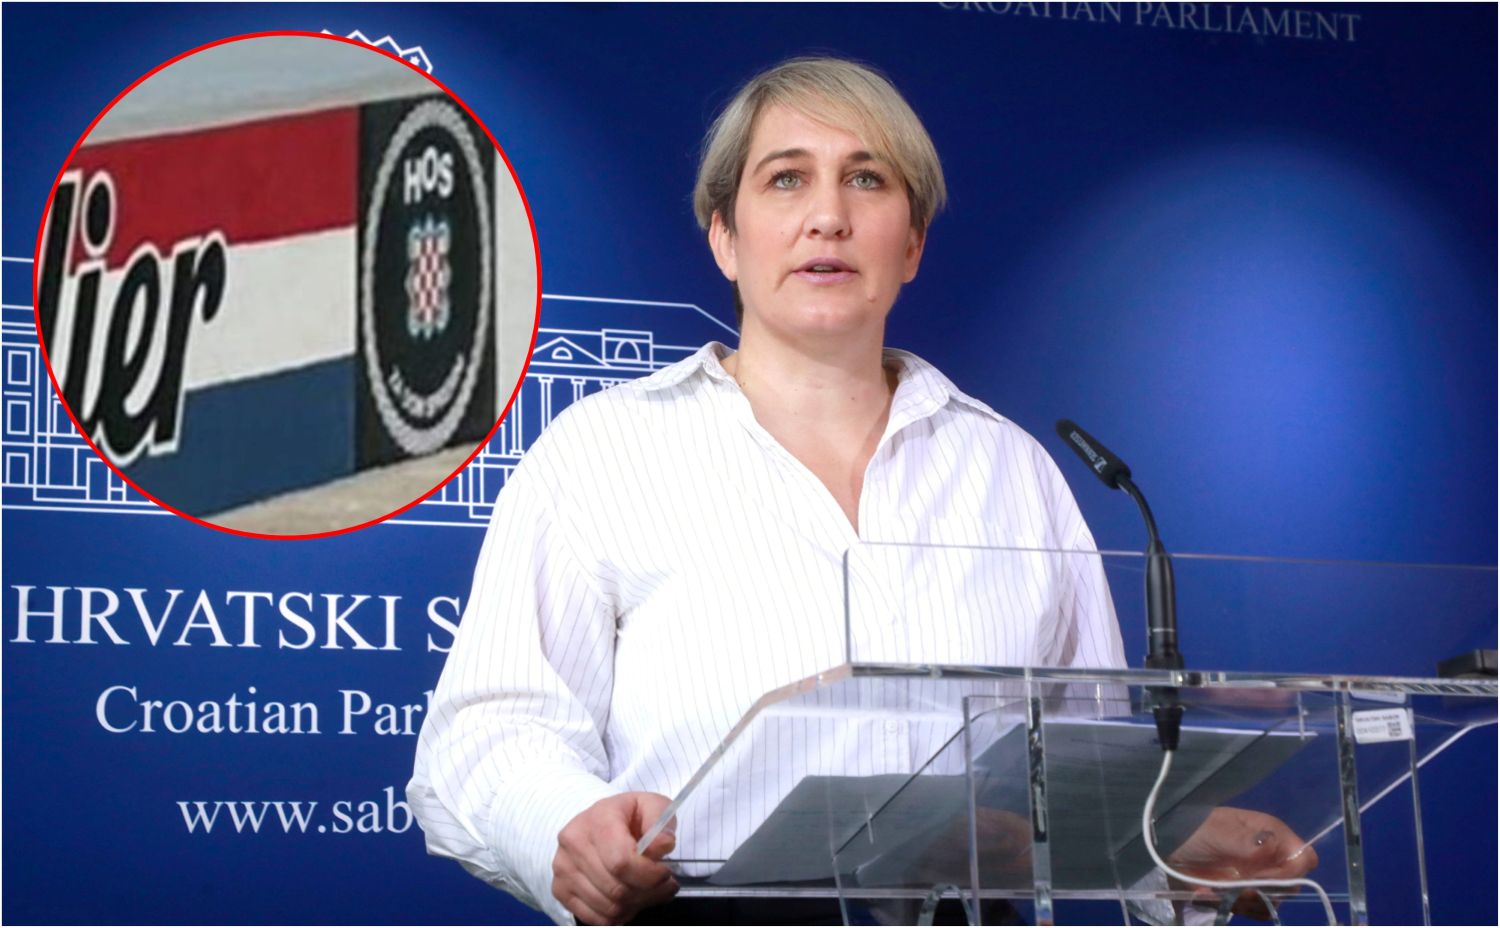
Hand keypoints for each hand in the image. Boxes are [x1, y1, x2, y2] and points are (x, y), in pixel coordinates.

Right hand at [552, 791, 678, 924]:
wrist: (598, 821)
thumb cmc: (629, 816)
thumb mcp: (652, 806)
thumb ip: (661, 821)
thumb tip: (663, 845)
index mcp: (597, 819)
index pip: (622, 862)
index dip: (649, 875)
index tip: (666, 873)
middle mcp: (574, 843)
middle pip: (617, 888)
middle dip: (648, 892)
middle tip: (664, 885)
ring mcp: (563, 868)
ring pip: (608, 907)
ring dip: (635, 905)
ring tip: (648, 891)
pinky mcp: (560, 889)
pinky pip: (595, 918)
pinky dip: (618, 916)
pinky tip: (630, 900)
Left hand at [1167, 806, 1318, 919]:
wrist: (1165, 844)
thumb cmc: (1192, 829)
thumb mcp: (1216, 832)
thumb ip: (1244, 841)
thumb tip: (1272, 845)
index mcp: (1270, 833)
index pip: (1304, 857)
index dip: (1290, 872)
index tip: (1260, 878)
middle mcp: (1269, 856)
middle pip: (1292, 884)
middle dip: (1266, 891)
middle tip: (1238, 887)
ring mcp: (1257, 876)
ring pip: (1273, 900)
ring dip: (1250, 902)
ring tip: (1223, 891)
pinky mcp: (1243, 892)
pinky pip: (1256, 909)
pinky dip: (1240, 908)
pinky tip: (1217, 897)